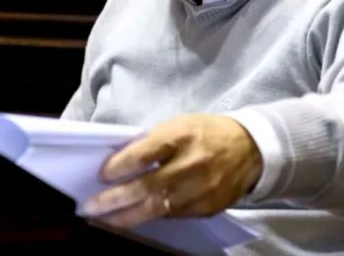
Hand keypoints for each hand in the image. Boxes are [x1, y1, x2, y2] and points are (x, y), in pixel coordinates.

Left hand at [82, 114, 262, 227]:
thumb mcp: (178, 125)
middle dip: (116, 199)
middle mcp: (193, 164)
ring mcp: (202, 189)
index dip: (121, 165)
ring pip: (159, 208)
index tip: (101, 175)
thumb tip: (120, 163)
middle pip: (149, 186)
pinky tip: (136, 217)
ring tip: (107, 219)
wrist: (251, 148)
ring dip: (129, 216)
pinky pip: (175, 215)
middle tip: (92, 207)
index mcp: (182, 136)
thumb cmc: (206, 132)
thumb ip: (151, 143)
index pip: (145, 152)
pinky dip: (153, 216)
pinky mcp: (209, 208)